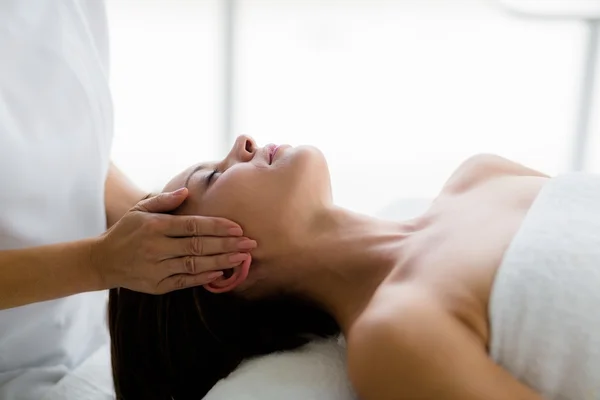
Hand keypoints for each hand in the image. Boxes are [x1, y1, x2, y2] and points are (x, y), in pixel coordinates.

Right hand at [90, 187, 256, 293]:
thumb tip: (187, 191)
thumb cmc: (127, 231)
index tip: (238, 227)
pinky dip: (203, 278)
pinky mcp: (157, 286)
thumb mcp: (140, 209)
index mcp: (154, 227)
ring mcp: (156, 268)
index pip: (192, 226)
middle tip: (250, 244)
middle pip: (198, 246)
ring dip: (221, 262)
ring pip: (194, 265)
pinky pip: (185, 282)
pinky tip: (221, 273)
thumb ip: (164, 200)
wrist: (103, 261)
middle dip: (227, 245)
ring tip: (242, 258)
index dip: (217, 227)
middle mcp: (156, 248)